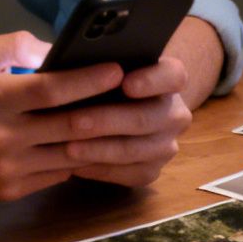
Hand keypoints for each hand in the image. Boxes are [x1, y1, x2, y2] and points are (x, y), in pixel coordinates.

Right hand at [0, 33, 127, 199]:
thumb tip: (56, 51)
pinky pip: (56, 174)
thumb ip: (12, 47)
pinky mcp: (8, 190)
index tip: (117, 68)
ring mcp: (7, 168)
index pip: (51, 90)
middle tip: (135, 96)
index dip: (88, 80)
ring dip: (99, 139)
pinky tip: (92, 143)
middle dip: (107, 110)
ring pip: (69, 154)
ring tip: (123, 120)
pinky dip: (76, 158)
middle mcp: (2, 137)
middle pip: (69, 125)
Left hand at [63, 55, 194, 187]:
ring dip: (98, 150)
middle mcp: (175, 114)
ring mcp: (166, 146)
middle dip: (107, 121)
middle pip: (146, 118)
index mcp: (171, 79)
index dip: (151, 80)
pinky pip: (126, 175)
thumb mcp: (107, 67)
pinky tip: (73, 165)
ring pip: (134, 151)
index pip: (173, 76)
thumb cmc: (109, 81)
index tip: (125, 83)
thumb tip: (68, 67)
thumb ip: (98, 66)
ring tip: (67, 148)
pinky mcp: (152, 171)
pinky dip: (98, 169)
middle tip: (75, 122)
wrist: (123, 112)